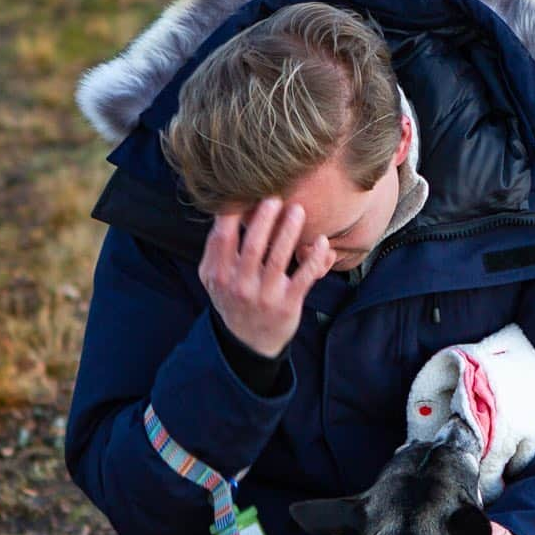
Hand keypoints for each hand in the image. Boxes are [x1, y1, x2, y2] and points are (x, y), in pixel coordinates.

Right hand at [199, 197, 335, 356]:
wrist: (249, 342)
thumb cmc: (233, 300)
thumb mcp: (213, 280)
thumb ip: (215, 250)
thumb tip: (223, 210)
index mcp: (219, 274)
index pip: (222, 238)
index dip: (232, 213)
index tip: (245, 192)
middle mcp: (240, 285)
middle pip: (253, 245)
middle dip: (265, 219)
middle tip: (275, 198)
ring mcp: (265, 295)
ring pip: (278, 257)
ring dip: (289, 231)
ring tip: (298, 211)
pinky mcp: (288, 304)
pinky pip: (304, 277)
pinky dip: (315, 258)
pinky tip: (322, 242)